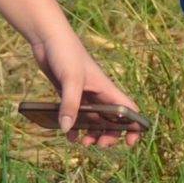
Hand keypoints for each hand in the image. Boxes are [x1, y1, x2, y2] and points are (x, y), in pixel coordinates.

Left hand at [30, 32, 144, 146]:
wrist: (48, 37)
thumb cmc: (66, 53)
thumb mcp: (70, 80)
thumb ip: (70, 104)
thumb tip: (68, 130)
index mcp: (107, 89)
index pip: (129, 110)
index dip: (134, 126)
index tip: (130, 142)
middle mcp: (99, 94)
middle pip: (112, 121)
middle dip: (109, 136)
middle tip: (98, 144)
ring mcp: (84, 94)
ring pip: (94, 120)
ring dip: (92, 134)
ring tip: (82, 143)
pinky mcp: (70, 94)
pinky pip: (76, 116)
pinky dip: (74, 127)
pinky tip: (68, 134)